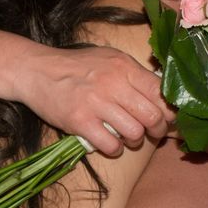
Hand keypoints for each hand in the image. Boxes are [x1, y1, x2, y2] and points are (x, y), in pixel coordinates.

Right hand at [13, 46, 175, 154]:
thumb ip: (134, 74)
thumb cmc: (77, 66)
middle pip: (152, 116)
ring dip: (135, 140)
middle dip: (158, 130)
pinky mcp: (80, 122)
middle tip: (152, 132)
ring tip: (128, 137)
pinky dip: (115, 149)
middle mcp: (113, 83)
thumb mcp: (109, 58)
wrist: (37, 71)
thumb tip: (162, 94)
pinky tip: (111, 143)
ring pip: (134, 133)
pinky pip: (111, 145)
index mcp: (124, 67)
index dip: (170, 110)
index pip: (161, 93)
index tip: (168, 118)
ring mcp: (96, 103)